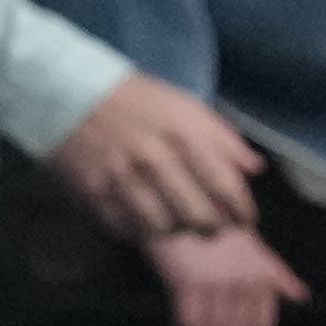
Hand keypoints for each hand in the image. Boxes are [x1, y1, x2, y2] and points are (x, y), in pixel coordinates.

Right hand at [51, 72, 264, 241]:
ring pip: (165, 230)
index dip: (242, 210)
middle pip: (199, 217)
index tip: (245, 219)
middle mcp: (155, 159)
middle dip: (214, 228)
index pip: (225, 187)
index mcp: (182, 133)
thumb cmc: (136, 101)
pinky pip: (130, 230)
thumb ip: (222, 137)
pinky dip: (144, 230)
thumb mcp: (185, 106)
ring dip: (178, 230)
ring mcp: (123, 180)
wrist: (70, 95)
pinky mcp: (96, 195)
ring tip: (179, 222)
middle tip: (213, 227)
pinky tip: (148, 218)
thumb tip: (254, 168)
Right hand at [147, 220, 298, 325]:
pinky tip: (182, 310)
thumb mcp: (255, 247)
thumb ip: (278, 275)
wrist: (182, 202)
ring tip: (196, 316)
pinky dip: (185, 324)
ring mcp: (217, 282)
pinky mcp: (189, 282)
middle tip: (209, 321)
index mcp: (262, 274)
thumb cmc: (218, 224)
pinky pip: (191, 324)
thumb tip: (302, 296)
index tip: (231, 323)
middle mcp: (243, 280)